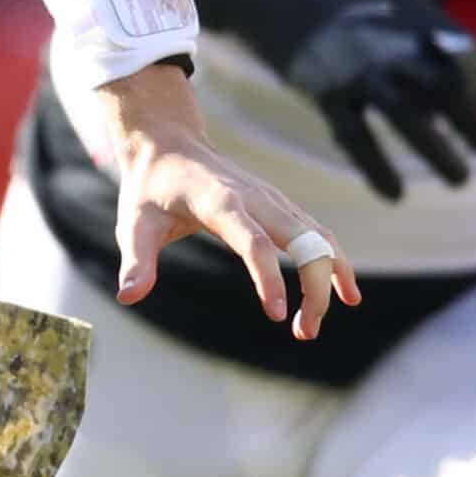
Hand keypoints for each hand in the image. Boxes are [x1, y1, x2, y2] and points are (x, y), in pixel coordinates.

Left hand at [97, 63, 361, 340]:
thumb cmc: (150, 187)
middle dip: (314, 289)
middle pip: (304, 242)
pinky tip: (347, 294)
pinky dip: (337, 262)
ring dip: (330, 280)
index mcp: (219, 201)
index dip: (269, 278)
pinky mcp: (281, 204)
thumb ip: (136, 261)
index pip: (254, 242)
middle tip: (304, 333)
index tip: (277, 315)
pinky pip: (319, 234)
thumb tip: (128, 298)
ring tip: (313, 326)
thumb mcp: (134, 223)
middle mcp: (256, 197)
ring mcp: (274, 199)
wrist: (169, 143)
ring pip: (320, 238)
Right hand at [267, 0, 475, 199]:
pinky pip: (358, 139)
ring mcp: (358, 74)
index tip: (472, 96)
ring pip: (408, 121)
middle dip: (468, 123)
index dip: (473, 78)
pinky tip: (396, 194)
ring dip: (436, 153)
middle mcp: (391, 47)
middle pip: (443, 93)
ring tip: (459, 179)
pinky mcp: (327, 94)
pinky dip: (378, 168)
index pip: (462, 56)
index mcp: (413, 16)